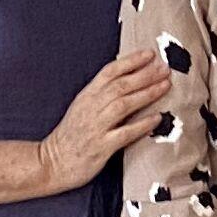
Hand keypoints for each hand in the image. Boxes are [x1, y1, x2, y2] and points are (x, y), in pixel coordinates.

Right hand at [35, 48, 174, 195]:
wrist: (51, 163)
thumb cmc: (70, 136)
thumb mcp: (82, 108)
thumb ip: (101, 94)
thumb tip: (128, 81)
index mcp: (87, 96)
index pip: (109, 72)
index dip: (130, 61)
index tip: (150, 54)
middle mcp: (91, 108)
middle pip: (120, 85)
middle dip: (145, 74)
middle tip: (165, 67)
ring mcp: (96, 127)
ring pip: (124, 104)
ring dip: (146, 93)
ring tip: (165, 85)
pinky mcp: (101, 147)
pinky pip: (124, 133)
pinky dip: (142, 124)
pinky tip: (157, 118)